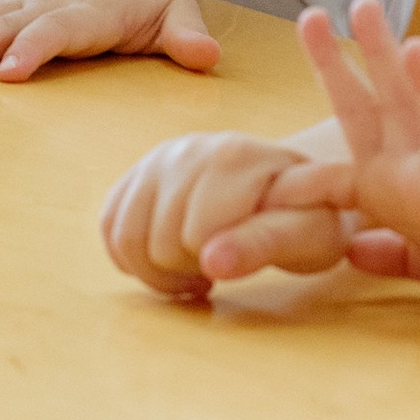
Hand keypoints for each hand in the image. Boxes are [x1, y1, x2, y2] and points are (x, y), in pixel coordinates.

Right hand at [102, 131, 356, 296]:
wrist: (293, 184)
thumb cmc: (308, 215)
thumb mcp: (310, 235)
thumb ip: (265, 244)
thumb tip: (212, 261)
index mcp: (234, 158)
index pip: (194, 237)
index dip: (216, 265)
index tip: (243, 262)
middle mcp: (189, 149)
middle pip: (157, 243)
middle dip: (186, 270)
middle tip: (219, 266)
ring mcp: (159, 158)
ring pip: (124, 237)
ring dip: (156, 269)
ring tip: (194, 264)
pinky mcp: (140, 172)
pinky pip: (109, 226)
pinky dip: (131, 257)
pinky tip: (167, 258)